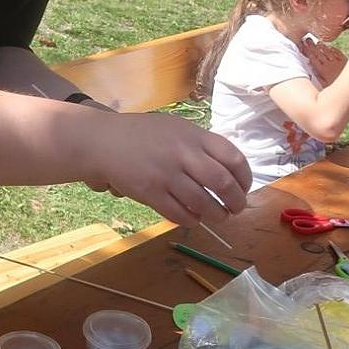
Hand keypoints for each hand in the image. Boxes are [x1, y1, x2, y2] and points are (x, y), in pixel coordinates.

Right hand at [92, 113, 250, 224]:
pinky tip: (194, 219)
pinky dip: (192, 220)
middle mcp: (183, 154)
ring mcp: (166, 174)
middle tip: (236, 209)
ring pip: (203, 203)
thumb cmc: (142, 134)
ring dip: (216, 215)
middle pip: (222, 183)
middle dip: (236, 201)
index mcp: (194, 136)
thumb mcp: (176, 128)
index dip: (245, 178)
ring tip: (218, 217)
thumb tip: (228, 169)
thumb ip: (200, 144)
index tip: (243, 188)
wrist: (103, 141)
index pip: (233, 158)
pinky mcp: (150, 192)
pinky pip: (179, 213)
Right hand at [299, 35, 345, 86]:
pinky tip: (329, 47)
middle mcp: (329, 64)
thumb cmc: (334, 86)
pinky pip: (338, 53)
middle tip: (307, 40)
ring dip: (322, 46)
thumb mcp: (323, 85)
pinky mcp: (344, 61)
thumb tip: (309, 67)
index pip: (312, 58)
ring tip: (317, 42)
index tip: (302, 46)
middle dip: (312, 46)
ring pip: (328, 52)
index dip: (307, 51)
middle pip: (319, 53)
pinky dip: (333, 49)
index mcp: (323, 70)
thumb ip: (316, 75)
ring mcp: (337, 61)